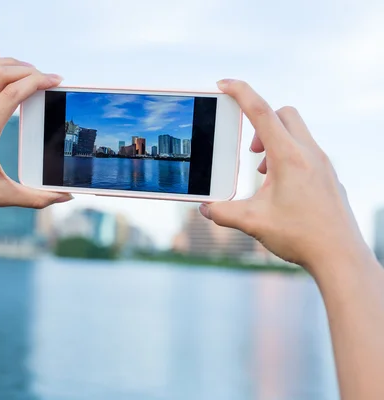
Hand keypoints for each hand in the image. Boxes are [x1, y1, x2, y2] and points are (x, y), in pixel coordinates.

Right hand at [199, 80, 369, 275]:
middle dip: (261, 122)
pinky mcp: (329, 176)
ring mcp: (323, 164)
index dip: (240, 93)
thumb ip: (222, 213)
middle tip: (250, 151)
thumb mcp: (252, 223)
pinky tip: (282, 189)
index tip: (224, 84)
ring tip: (263, 174)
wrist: (340, 257)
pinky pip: (306, 152)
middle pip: (284, 114)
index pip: (261, 112)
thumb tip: (205, 208)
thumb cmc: (300, 236)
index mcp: (289, 157)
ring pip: (296, 133)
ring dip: (274, 144)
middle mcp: (309, 154)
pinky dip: (288, 158)